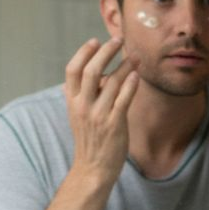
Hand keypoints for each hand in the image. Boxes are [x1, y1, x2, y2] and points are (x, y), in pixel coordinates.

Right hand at [63, 37, 138, 181]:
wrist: (93, 169)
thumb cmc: (89, 141)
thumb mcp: (77, 116)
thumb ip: (80, 96)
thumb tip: (82, 77)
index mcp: (72, 102)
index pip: (72, 70)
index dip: (83, 52)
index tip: (95, 41)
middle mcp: (83, 106)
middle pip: (91, 70)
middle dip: (106, 51)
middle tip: (118, 40)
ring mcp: (98, 115)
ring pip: (111, 82)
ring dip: (125, 65)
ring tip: (135, 57)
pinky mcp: (114, 124)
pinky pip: (123, 99)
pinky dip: (130, 84)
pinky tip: (137, 75)